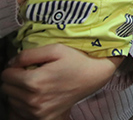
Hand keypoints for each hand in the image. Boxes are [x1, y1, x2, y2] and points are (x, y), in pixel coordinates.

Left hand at [1, 45, 121, 119]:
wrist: (93, 76)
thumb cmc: (76, 60)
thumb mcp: (55, 49)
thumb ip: (28, 54)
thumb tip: (11, 63)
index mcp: (35, 81)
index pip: (5, 76)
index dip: (14, 68)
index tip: (25, 65)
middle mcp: (34, 99)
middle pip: (6, 89)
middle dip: (15, 80)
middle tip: (31, 74)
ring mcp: (38, 111)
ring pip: (12, 101)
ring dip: (19, 92)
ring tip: (36, 84)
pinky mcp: (43, 118)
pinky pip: (21, 112)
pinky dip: (25, 103)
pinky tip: (38, 95)